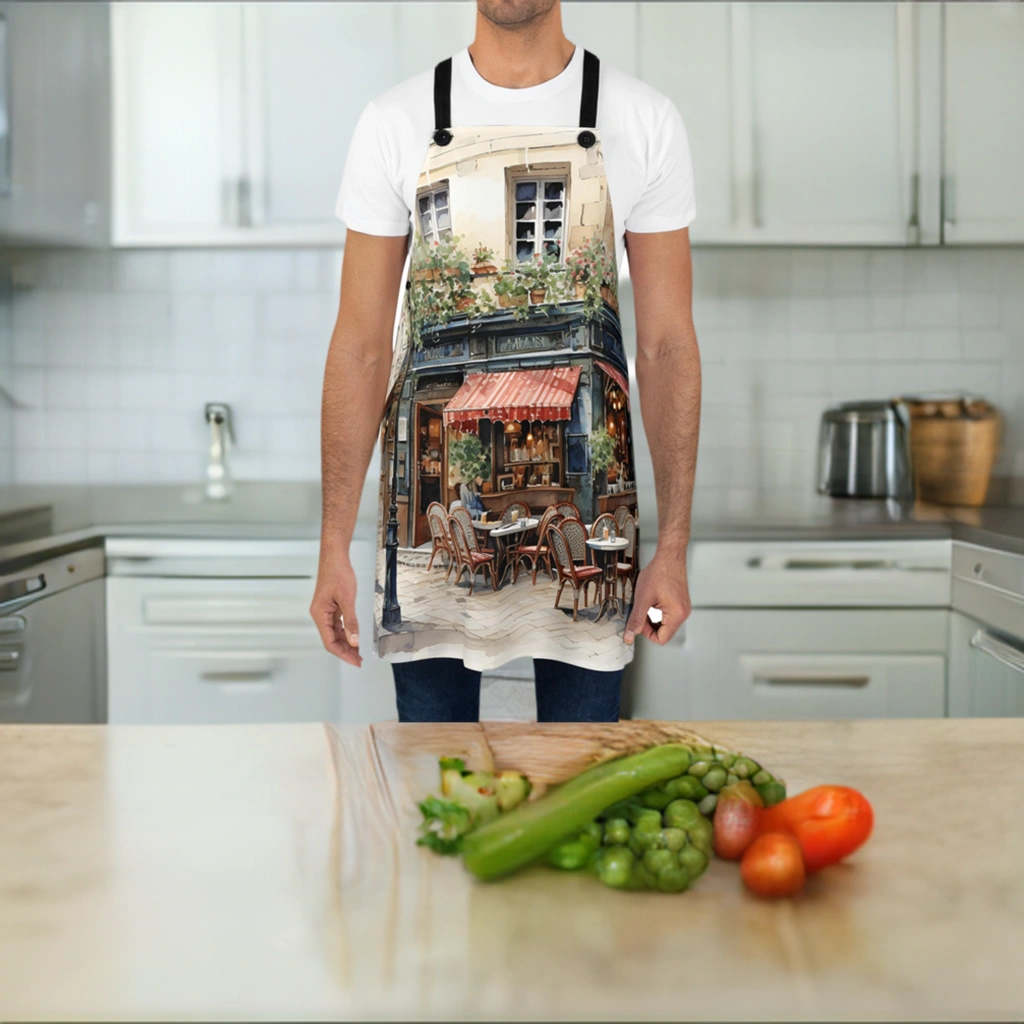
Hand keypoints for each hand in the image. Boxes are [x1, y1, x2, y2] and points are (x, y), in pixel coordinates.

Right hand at [310, 545, 361, 666]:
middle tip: (359, 660)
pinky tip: (354, 637)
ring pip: (335, 633)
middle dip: (345, 651)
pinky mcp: (332, 607)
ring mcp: (326, 611)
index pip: (329, 642)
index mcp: (320, 614)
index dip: (342, 654)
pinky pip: (338, 625)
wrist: (335, 557)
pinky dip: (346, 632)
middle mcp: (320, 614)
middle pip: (331, 640)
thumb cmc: (337, 573)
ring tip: (358, 652)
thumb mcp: (347, 599)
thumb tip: (354, 639)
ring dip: (346, 643)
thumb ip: (351, 621)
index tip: (354, 661)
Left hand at [623, 548, 691, 645]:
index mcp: (677, 615)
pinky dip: (658, 611)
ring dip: (653, 618)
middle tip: (642, 611)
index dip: (647, 633)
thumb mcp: (643, 598)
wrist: (669, 556)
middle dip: (650, 625)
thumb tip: (630, 635)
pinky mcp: (680, 602)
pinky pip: (668, 615)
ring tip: (647, 603)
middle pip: (664, 632)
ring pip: (665, 624)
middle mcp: (683, 613)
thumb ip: (636, 619)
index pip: (662, 639)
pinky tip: (652, 600)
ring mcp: (683, 608)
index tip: (640, 621)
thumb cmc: (659, 572)